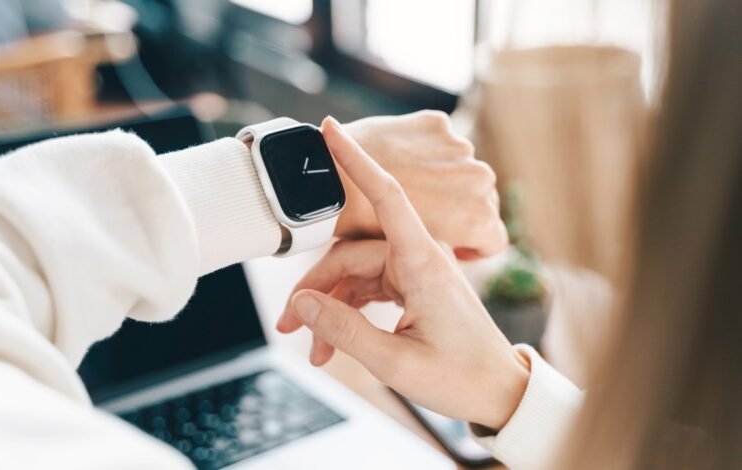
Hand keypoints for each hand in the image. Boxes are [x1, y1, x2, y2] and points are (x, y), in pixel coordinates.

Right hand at [278, 117, 529, 429]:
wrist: (498, 393)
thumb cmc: (459, 377)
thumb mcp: (395, 362)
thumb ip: (345, 330)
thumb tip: (303, 303)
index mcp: (424, 263)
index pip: (387, 196)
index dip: (356, 161)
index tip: (330, 130)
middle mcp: (420, 258)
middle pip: (350, 256)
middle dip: (315, 290)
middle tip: (287, 325)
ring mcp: (417, 272)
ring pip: (356, 275)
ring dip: (330, 309)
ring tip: (312, 349)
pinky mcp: (415, 287)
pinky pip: (370, 289)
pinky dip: (348, 314)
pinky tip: (330, 344)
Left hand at [335, 111, 506, 259]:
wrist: (332, 182)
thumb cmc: (368, 231)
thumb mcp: (414, 257)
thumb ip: (443, 250)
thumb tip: (448, 252)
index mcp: (478, 220)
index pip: (493, 238)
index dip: (471, 246)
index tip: (448, 245)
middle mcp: (479, 181)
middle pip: (481, 201)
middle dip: (458, 209)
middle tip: (422, 217)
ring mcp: (459, 149)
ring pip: (461, 169)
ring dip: (444, 178)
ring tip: (408, 189)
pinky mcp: (437, 124)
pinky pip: (440, 142)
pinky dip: (426, 151)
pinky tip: (399, 164)